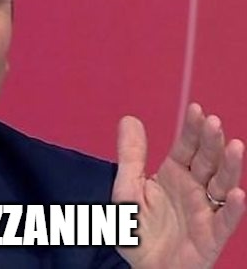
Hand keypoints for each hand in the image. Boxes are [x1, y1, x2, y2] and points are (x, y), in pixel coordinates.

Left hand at [112, 103, 244, 268]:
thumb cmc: (137, 229)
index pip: (186, 147)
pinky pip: (225, 222)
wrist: (143, 266)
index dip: (192, 129)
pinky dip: (233, 209)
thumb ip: (131, 156)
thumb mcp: (126, 189)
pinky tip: (237, 194)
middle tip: (214, 122)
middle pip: (207, 161)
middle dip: (211, 142)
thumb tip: (129, 118)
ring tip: (235, 145)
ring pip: (222, 185)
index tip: (197, 109)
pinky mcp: (211, 236)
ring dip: (230, 166)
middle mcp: (194, 188)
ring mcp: (205, 211)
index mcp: (174, 174)